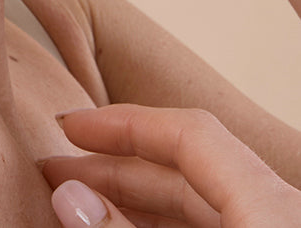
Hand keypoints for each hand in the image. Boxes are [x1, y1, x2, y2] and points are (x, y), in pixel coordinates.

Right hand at [42, 104, 300, 226]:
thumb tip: (70, 195)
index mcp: (273, 205)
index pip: (188, 132)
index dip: (123, 122)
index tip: (71, 126)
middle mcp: (278, 213)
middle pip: (188, 170)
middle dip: (117, 169)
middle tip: (57, 173)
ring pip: (199, 206)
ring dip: (133, 203)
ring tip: (77, 206)